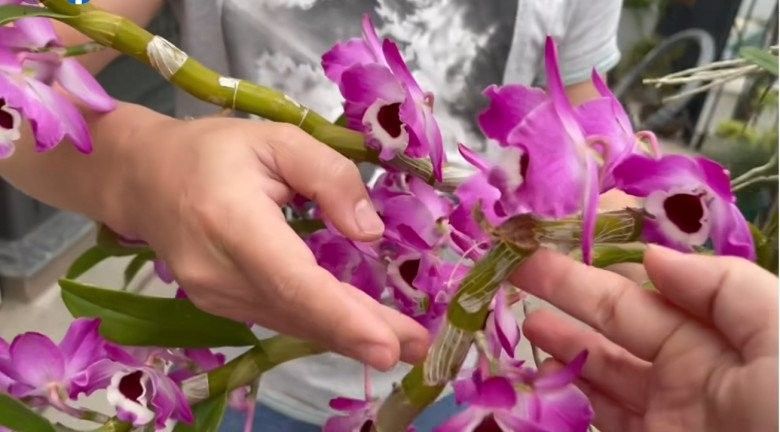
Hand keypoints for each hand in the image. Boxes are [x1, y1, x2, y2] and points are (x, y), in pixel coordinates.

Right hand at [105, 116, 428, 369]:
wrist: (143, 181)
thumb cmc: (211, 152)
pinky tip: (361, 328)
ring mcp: (217, 297)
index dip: (340, 316)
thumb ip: (328, 176)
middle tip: (419, 349)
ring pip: (295, 321)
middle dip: (363, 334)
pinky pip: (282, 317)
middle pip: (302, 312)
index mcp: (231, 222)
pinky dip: (324, 324)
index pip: (291, 280)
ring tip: (407, 342)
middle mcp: (220, 273)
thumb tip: (368, 231)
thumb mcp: (276, 140)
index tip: (385, 345)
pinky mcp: (223, 305)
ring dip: (351, 334)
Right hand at [511, 246, 777, 431]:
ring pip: (599, 369)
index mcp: (722, 335)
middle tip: (516, 266)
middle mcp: (686, 370)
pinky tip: (540, 374)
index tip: (559, 236)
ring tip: (523, 321)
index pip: (653, 290)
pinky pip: (596, 415)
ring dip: (561, 343)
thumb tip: (652, 256)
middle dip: (567, 292)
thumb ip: (725, 287)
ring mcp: (662, 413)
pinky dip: (565, 395)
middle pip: (614, 322)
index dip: (605, 262)